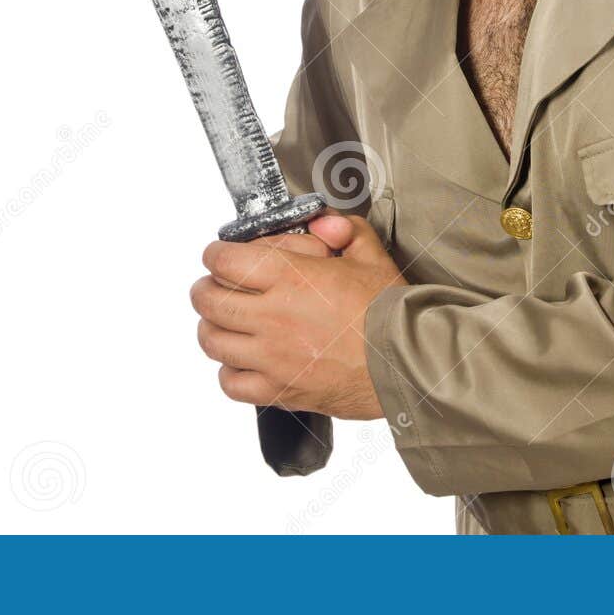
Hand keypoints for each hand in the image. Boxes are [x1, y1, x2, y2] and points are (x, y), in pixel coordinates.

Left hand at [190, 209, 408, 420]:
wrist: (408, 361)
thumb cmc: (391, 312)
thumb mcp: (371, 255)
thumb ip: (343, 230)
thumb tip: (322, 224)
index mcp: (291, 278)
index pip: (224, 261)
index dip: (216, 254)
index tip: (219, 256)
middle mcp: (273, 317)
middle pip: (209, 300)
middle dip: (205, 289)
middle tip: (213, 286)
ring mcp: (273, 357)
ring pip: (212, 342)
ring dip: (212, 327)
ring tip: (224, 322)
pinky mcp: (280, 390)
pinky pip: (231, 383)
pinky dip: (229, 371)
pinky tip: (243, 361)